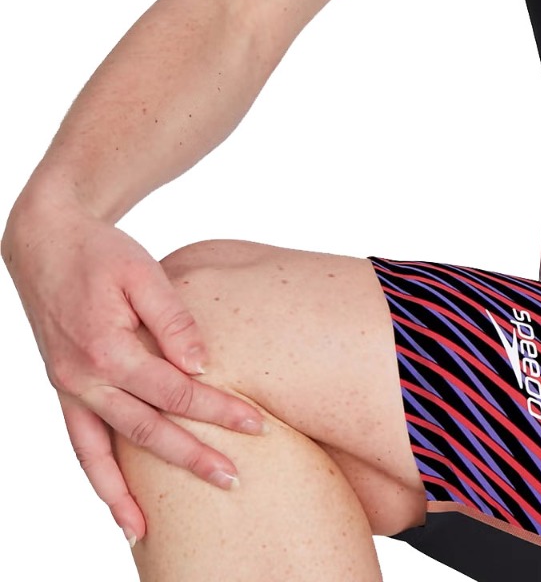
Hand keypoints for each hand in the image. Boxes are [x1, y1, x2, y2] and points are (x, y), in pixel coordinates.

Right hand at [3, 189, 265, 541]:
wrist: (46, 243)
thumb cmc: (102, 252)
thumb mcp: (143, 272)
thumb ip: (173, 319)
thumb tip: (202, 364)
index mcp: (107, 347)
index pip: (174, 391)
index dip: (217, 409)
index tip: (258, 424)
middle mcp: (82, 377)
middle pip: (145, 430)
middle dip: (191, 458)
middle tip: (234, 479)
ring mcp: (69, 388)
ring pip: (104, 453)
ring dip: (129, 493)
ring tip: (153, 532)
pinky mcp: (65, 390)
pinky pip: (79, 446)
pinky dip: (97, 479)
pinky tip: (117, 506)